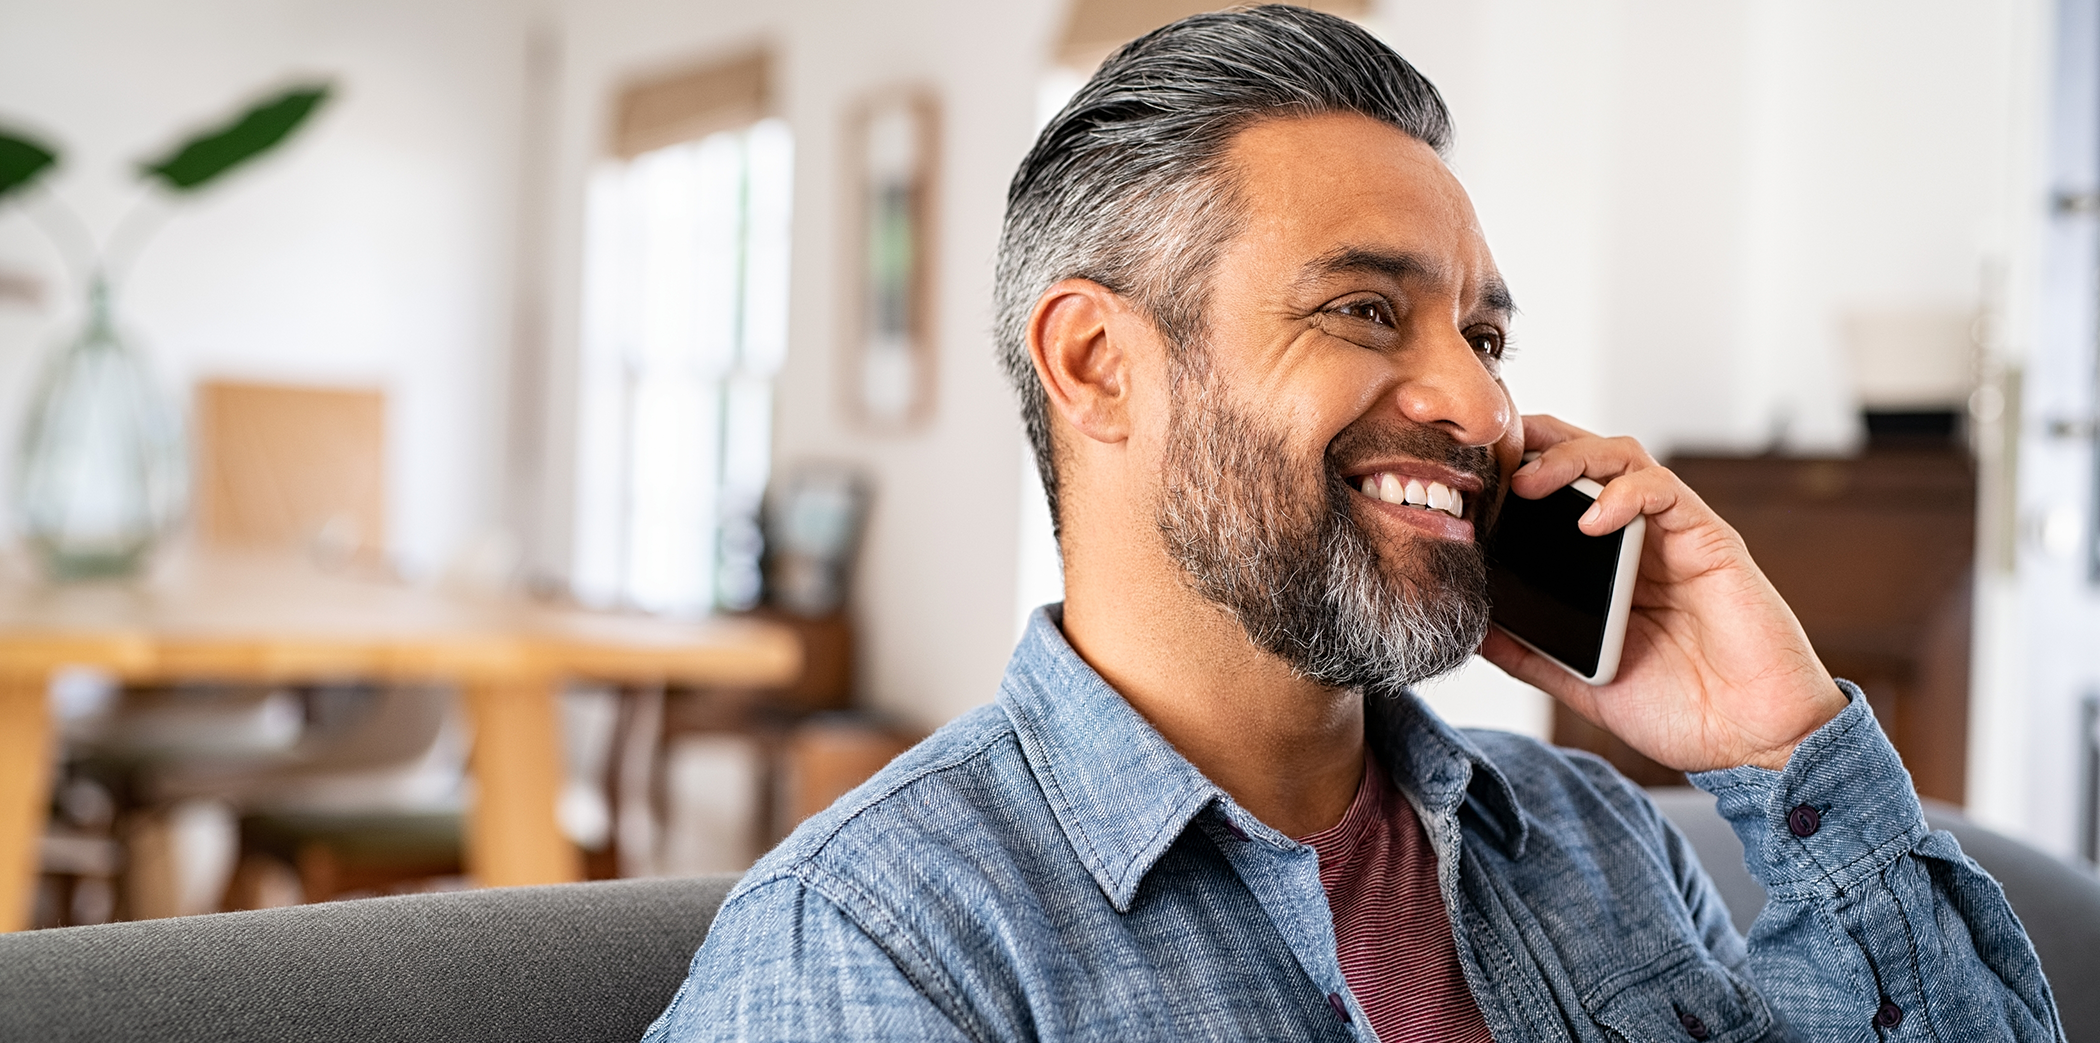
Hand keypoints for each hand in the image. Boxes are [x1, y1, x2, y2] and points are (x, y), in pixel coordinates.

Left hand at [1477, 415, 1846, 772]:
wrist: (1754, 742)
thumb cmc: (1682, 710)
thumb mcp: (1583, 683)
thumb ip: (1532, 654)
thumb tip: (1473, 630)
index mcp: (1605, 566)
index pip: (1556, 495)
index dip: (1513, 476)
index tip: (1466, 482)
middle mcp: (1638, 540)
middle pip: (1585, 459)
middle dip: (1536, 445)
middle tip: (1489, 458)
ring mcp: (1673, 535)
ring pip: (1622, 458)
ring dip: (1571, 457)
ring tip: (1529, 481)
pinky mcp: (1710, 540)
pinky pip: (1665, 492)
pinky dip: (1625, 492)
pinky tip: (1593, 518)